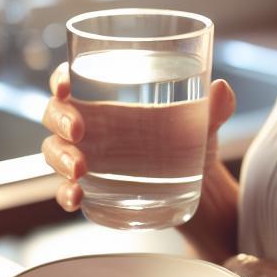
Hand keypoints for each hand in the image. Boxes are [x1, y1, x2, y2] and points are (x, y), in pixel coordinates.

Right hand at [41, 63, 236, 212]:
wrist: (199, 183)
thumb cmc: (191, 138)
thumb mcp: (203, 121)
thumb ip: (214, 107)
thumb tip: (223, 89)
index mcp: (108, 95)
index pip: (72, 78)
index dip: (60, 78)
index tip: (65, 85)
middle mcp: (90, 122)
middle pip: (55, 113)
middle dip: (61, 120)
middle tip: (80, 130)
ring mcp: (85, 154)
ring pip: (54, 150)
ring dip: (60, 159)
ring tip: (80, 171)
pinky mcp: (90, 186)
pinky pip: (64, 188)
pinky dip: (64, 193)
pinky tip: (75, 198)